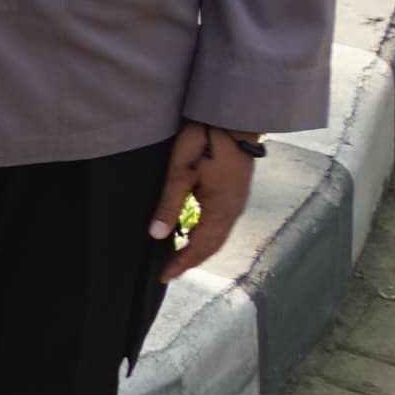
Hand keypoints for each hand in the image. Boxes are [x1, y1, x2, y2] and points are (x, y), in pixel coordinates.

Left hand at [152, 121, 259, 283]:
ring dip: (199, 248)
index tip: (164, 276)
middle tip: (169, 272)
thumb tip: (156, 235)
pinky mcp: (235, 192)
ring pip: (219, 235)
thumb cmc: (203, 142)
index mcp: (222, 210)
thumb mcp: (179, 173)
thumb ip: (168, 205)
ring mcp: (238, 201)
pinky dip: (207, 234)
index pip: (201, 246)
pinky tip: (192, 232)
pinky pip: (221, 222)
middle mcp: (234, 210)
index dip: (182, 263)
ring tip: (178, 257)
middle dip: (191, 260)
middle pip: (213, 245)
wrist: (230, 118)